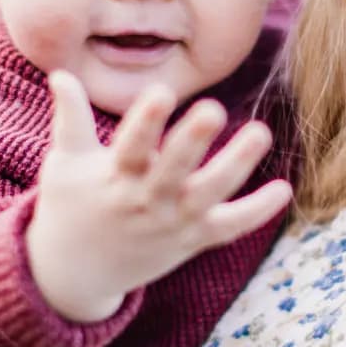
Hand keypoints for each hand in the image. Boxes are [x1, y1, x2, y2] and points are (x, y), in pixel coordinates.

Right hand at [27, 72, 291, 321]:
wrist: (76, 273)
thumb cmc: (70, 206)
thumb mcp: (64, 163)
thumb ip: (70, 118)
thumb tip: (61, 73)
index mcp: (113, 177)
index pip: (130, 146)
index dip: (145, 121)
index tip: (162, 92)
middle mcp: (145, 200)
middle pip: (172, 171)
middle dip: (191, 143)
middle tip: (214, 109)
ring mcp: (171, 223)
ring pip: (208, 195)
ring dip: (236, 166)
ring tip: (262, 132)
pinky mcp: (192, 240)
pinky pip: (229, 227)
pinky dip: (256, 212)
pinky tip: (284, 189)